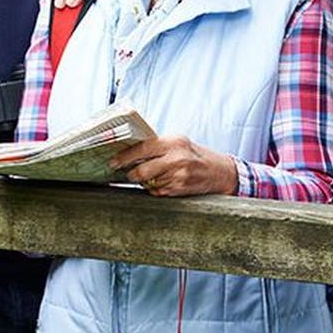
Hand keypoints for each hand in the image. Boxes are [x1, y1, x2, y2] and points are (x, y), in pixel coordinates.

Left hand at [109, 136, 237, 196]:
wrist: (219, 171)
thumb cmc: (194, 154)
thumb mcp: (178, 142)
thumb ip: (157, 146)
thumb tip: (128, 152)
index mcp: (173, 142)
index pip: (142, 149)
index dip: (124, 157)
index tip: (112, 162)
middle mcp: (176, 159)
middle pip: (141, 170)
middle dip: (130, 173)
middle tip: (126, 173)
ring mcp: (178, 176)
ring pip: (147, 182)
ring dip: (144, 181)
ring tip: (153, 175)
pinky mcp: (179, 189)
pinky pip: (156, 191)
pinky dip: (155, 188)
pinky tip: (164, 182)